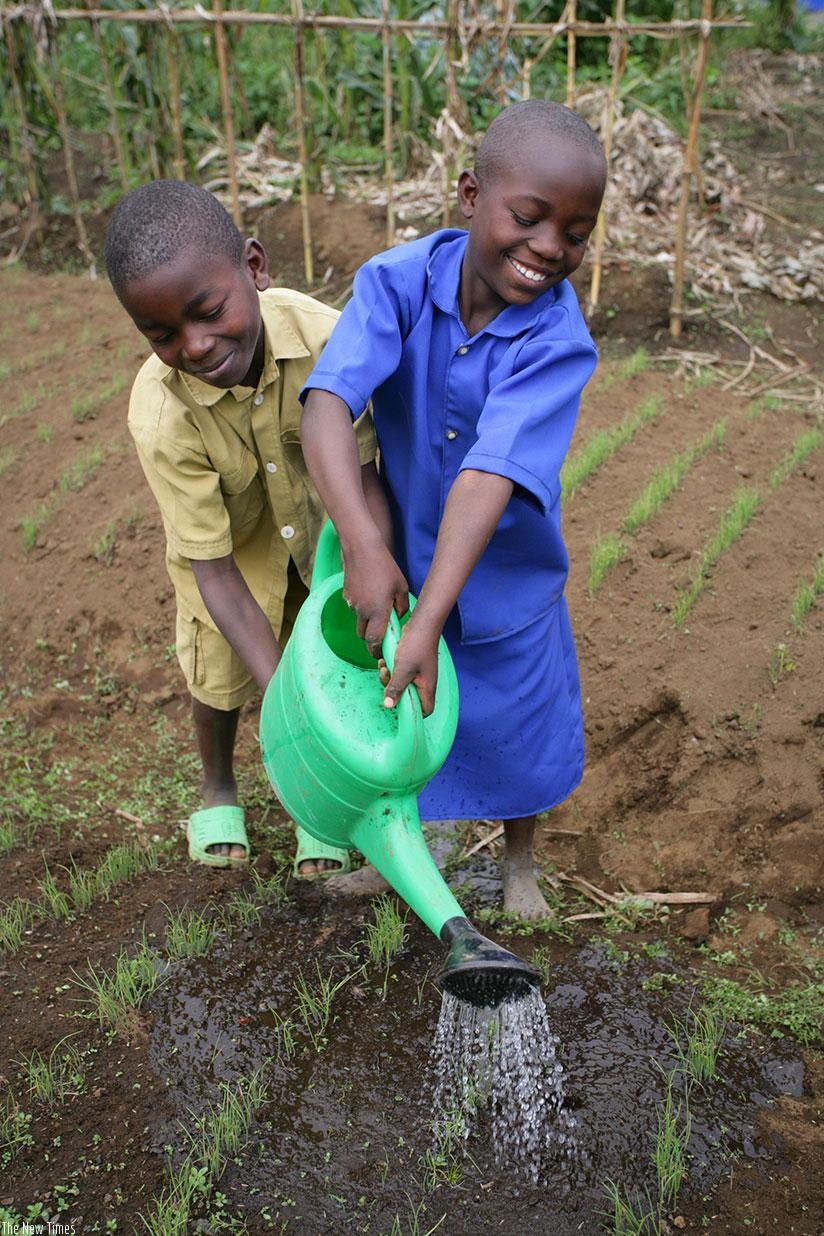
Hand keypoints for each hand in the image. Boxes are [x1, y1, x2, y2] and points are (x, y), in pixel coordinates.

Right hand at [342, 539, 408, 660]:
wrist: (361, 550)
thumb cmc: (385, 567)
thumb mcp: (401, 586)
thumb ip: (402, 606)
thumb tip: (399, 617)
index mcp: (378, 611)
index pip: (374, 640)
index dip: (376, 650)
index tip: (381, 654)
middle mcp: (362, 611)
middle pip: (364, 635)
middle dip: (371, 639)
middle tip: (381, 636)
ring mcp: (352, 604)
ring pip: (359, 621)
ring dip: (367, 621)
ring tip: (377, 607)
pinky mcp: (346, 596)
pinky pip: (354, 608)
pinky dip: (361, 607)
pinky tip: (369, 593)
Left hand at [381, 614, 439, 716]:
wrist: (421, 623)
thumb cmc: (417, 645)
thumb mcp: (403, 669)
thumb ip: (396, 688)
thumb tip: (389, 706)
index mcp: (427, 687)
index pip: (425, 710)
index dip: (412, 713)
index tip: (397, 706)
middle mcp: (424, 682)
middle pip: (408, 697)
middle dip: (393, 690)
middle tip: (387, 677)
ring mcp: (418, 672)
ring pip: (401, 684)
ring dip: (389, 678)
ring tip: (384, 665)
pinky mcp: (412, 664)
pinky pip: (399, 673)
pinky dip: (391, 669)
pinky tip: (385, 660)